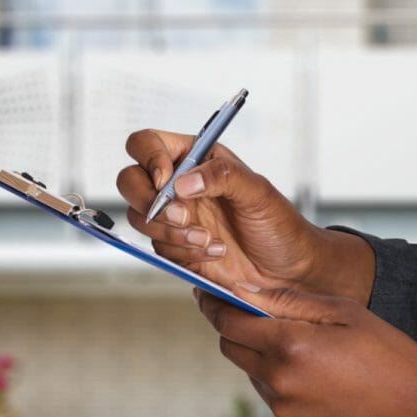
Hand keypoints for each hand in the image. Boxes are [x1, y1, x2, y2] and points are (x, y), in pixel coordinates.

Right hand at [117, 129, 373, 302]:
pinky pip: (157, 246)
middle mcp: (178, 184)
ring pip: (139, 216)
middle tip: (183, 216)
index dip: (149, 158)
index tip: (167, 181)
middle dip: (149, 200)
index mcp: (196, 158)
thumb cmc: (279, 225)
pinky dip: (183, 251)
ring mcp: (174, 216)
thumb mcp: (258, 192)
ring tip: (208, 239)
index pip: (148, 144)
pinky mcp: (174, 246)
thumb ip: (222, 176)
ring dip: (170, 231)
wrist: (287, 271)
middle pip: (129, 180)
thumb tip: (182, 181)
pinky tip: (215, 252)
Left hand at [196, 284, 416, 416]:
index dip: (214, 304)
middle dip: (236, 326)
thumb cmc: (386, 352)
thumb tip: (246, 289)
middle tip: (254, 310)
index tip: (205, 292)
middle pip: (231, 347)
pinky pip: (270, 393)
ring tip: (299, 341)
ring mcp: (284, 408)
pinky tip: (311, 368)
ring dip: (259, 353)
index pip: (229, 321)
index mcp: (290, 346)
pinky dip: (277, 376)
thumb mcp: (341, 311)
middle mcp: (279, 381)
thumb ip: (290, 301)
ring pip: (250, 371)